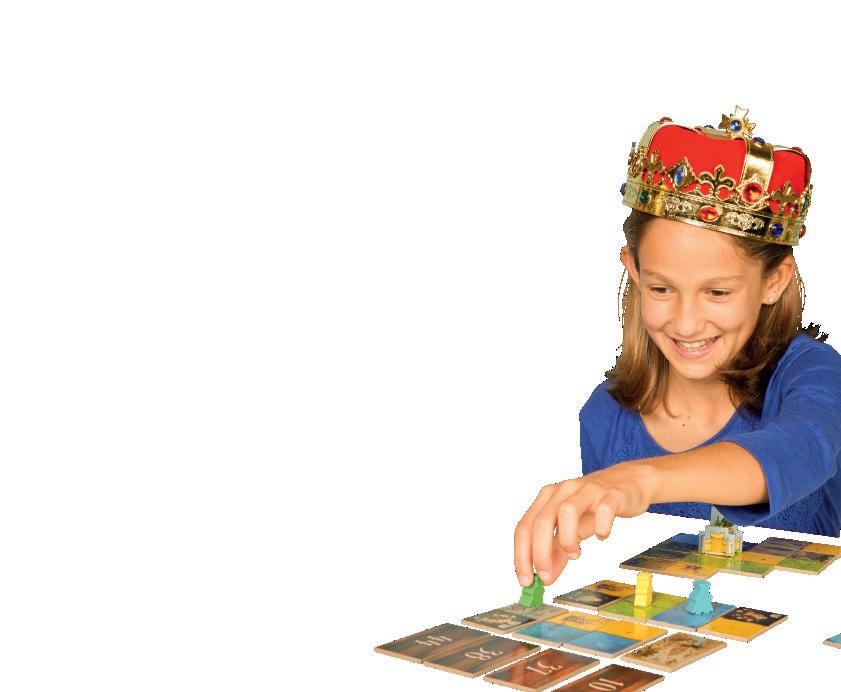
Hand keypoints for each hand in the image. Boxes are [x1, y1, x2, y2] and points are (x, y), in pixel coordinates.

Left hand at [513, 462, 656, 586]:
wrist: (628, 482)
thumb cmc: (595, 506)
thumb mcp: (573, 528)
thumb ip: (558, 550)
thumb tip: (547, 576)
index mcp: (548, 497)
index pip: (524, 527)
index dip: (521, 556)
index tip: (525, 580)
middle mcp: (564, 490)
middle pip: (542, 521)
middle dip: (540, 554)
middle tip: (547, 577)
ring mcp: (587, 490)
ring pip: (567, 511)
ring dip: (567, 540)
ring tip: (575, 554)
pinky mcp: (611, 494)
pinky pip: (604, 510)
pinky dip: (601, 528)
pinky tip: (602, 535)